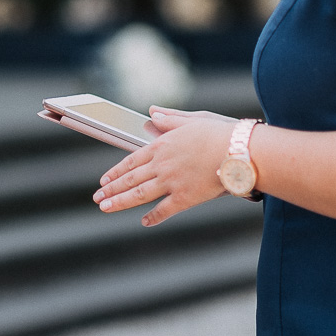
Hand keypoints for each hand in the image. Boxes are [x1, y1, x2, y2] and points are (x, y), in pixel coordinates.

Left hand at [93, 108, 235, 225]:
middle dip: (111, 189)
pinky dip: (153, 217)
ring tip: (105, 208)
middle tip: (97, 197)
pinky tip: (144, 222)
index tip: (104, 179)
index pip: (131, 160)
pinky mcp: (185, 197)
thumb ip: (169, 118)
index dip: (116, 171)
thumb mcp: (192, 120)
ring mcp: (171, 182)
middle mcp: (162, 165)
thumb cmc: (219, 133)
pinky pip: (164, 210)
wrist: (238, 151)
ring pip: (139, 194)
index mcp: (162, 145)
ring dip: (119, 202)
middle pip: (130, 179)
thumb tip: (152, 113)